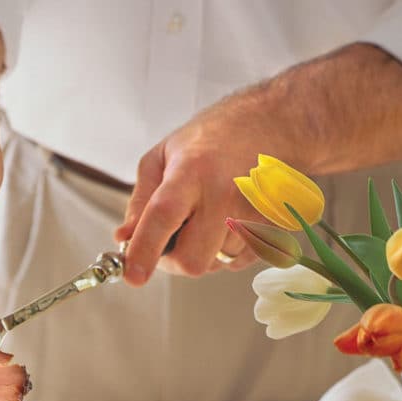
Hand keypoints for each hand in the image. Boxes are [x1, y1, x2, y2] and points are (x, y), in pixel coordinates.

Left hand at [114, 103, 290, 285]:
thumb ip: (140, 201)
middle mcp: (227, 194)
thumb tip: (125, 238)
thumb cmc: (215, 138)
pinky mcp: (274, 228)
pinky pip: (237, 262)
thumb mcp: (163, 156)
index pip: (163, 216)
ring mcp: (254, 213)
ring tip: (208, 214)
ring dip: (201, 251)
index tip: (132, 275)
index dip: (144, 250)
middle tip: (171, 237)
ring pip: (214, 264)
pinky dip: (224, 250)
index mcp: (193, 171)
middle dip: (173, 259)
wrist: (276, 123)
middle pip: (192, 260)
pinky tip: (228, 219)